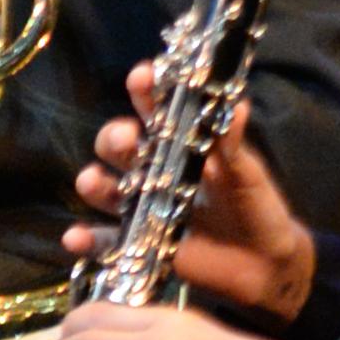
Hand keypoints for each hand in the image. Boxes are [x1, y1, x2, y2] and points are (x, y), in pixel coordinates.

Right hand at [65, 68, 318, 320]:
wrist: (264, 262)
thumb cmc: (255, 206)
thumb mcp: (247, 172)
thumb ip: (234, 144)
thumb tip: (238, 104)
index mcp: (179, 144)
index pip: (155, 111)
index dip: (145, 91)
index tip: (143, 77)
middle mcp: (152, 171)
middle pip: (119, 147)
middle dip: (115, 137)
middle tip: (127, 139)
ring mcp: (142, 208)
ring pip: (105, 190)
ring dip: (93, 183)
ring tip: (93, 181)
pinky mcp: (139, 244)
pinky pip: (106, 243)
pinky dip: (87, 241)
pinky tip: (75, 238)